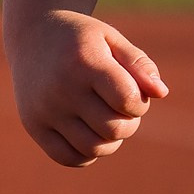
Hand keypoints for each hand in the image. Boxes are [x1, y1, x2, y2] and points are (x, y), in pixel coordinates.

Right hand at [10, 10, 168, 168]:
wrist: (32, 36)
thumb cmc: (81, 39)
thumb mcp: (111, 39)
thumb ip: (139, 64)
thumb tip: (161, 93)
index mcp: (83, 61)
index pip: (127, 100)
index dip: (140, 102)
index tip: (134, 92)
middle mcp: (61, 88)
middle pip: (113, 129)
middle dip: (129, 123)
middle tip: (121, 108)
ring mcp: (44, 109)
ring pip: (93, 148)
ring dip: (110, 141)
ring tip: (107, 121)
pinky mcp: (33, 125)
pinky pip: (68, 157)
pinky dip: (87, 153)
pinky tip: (89, 133)